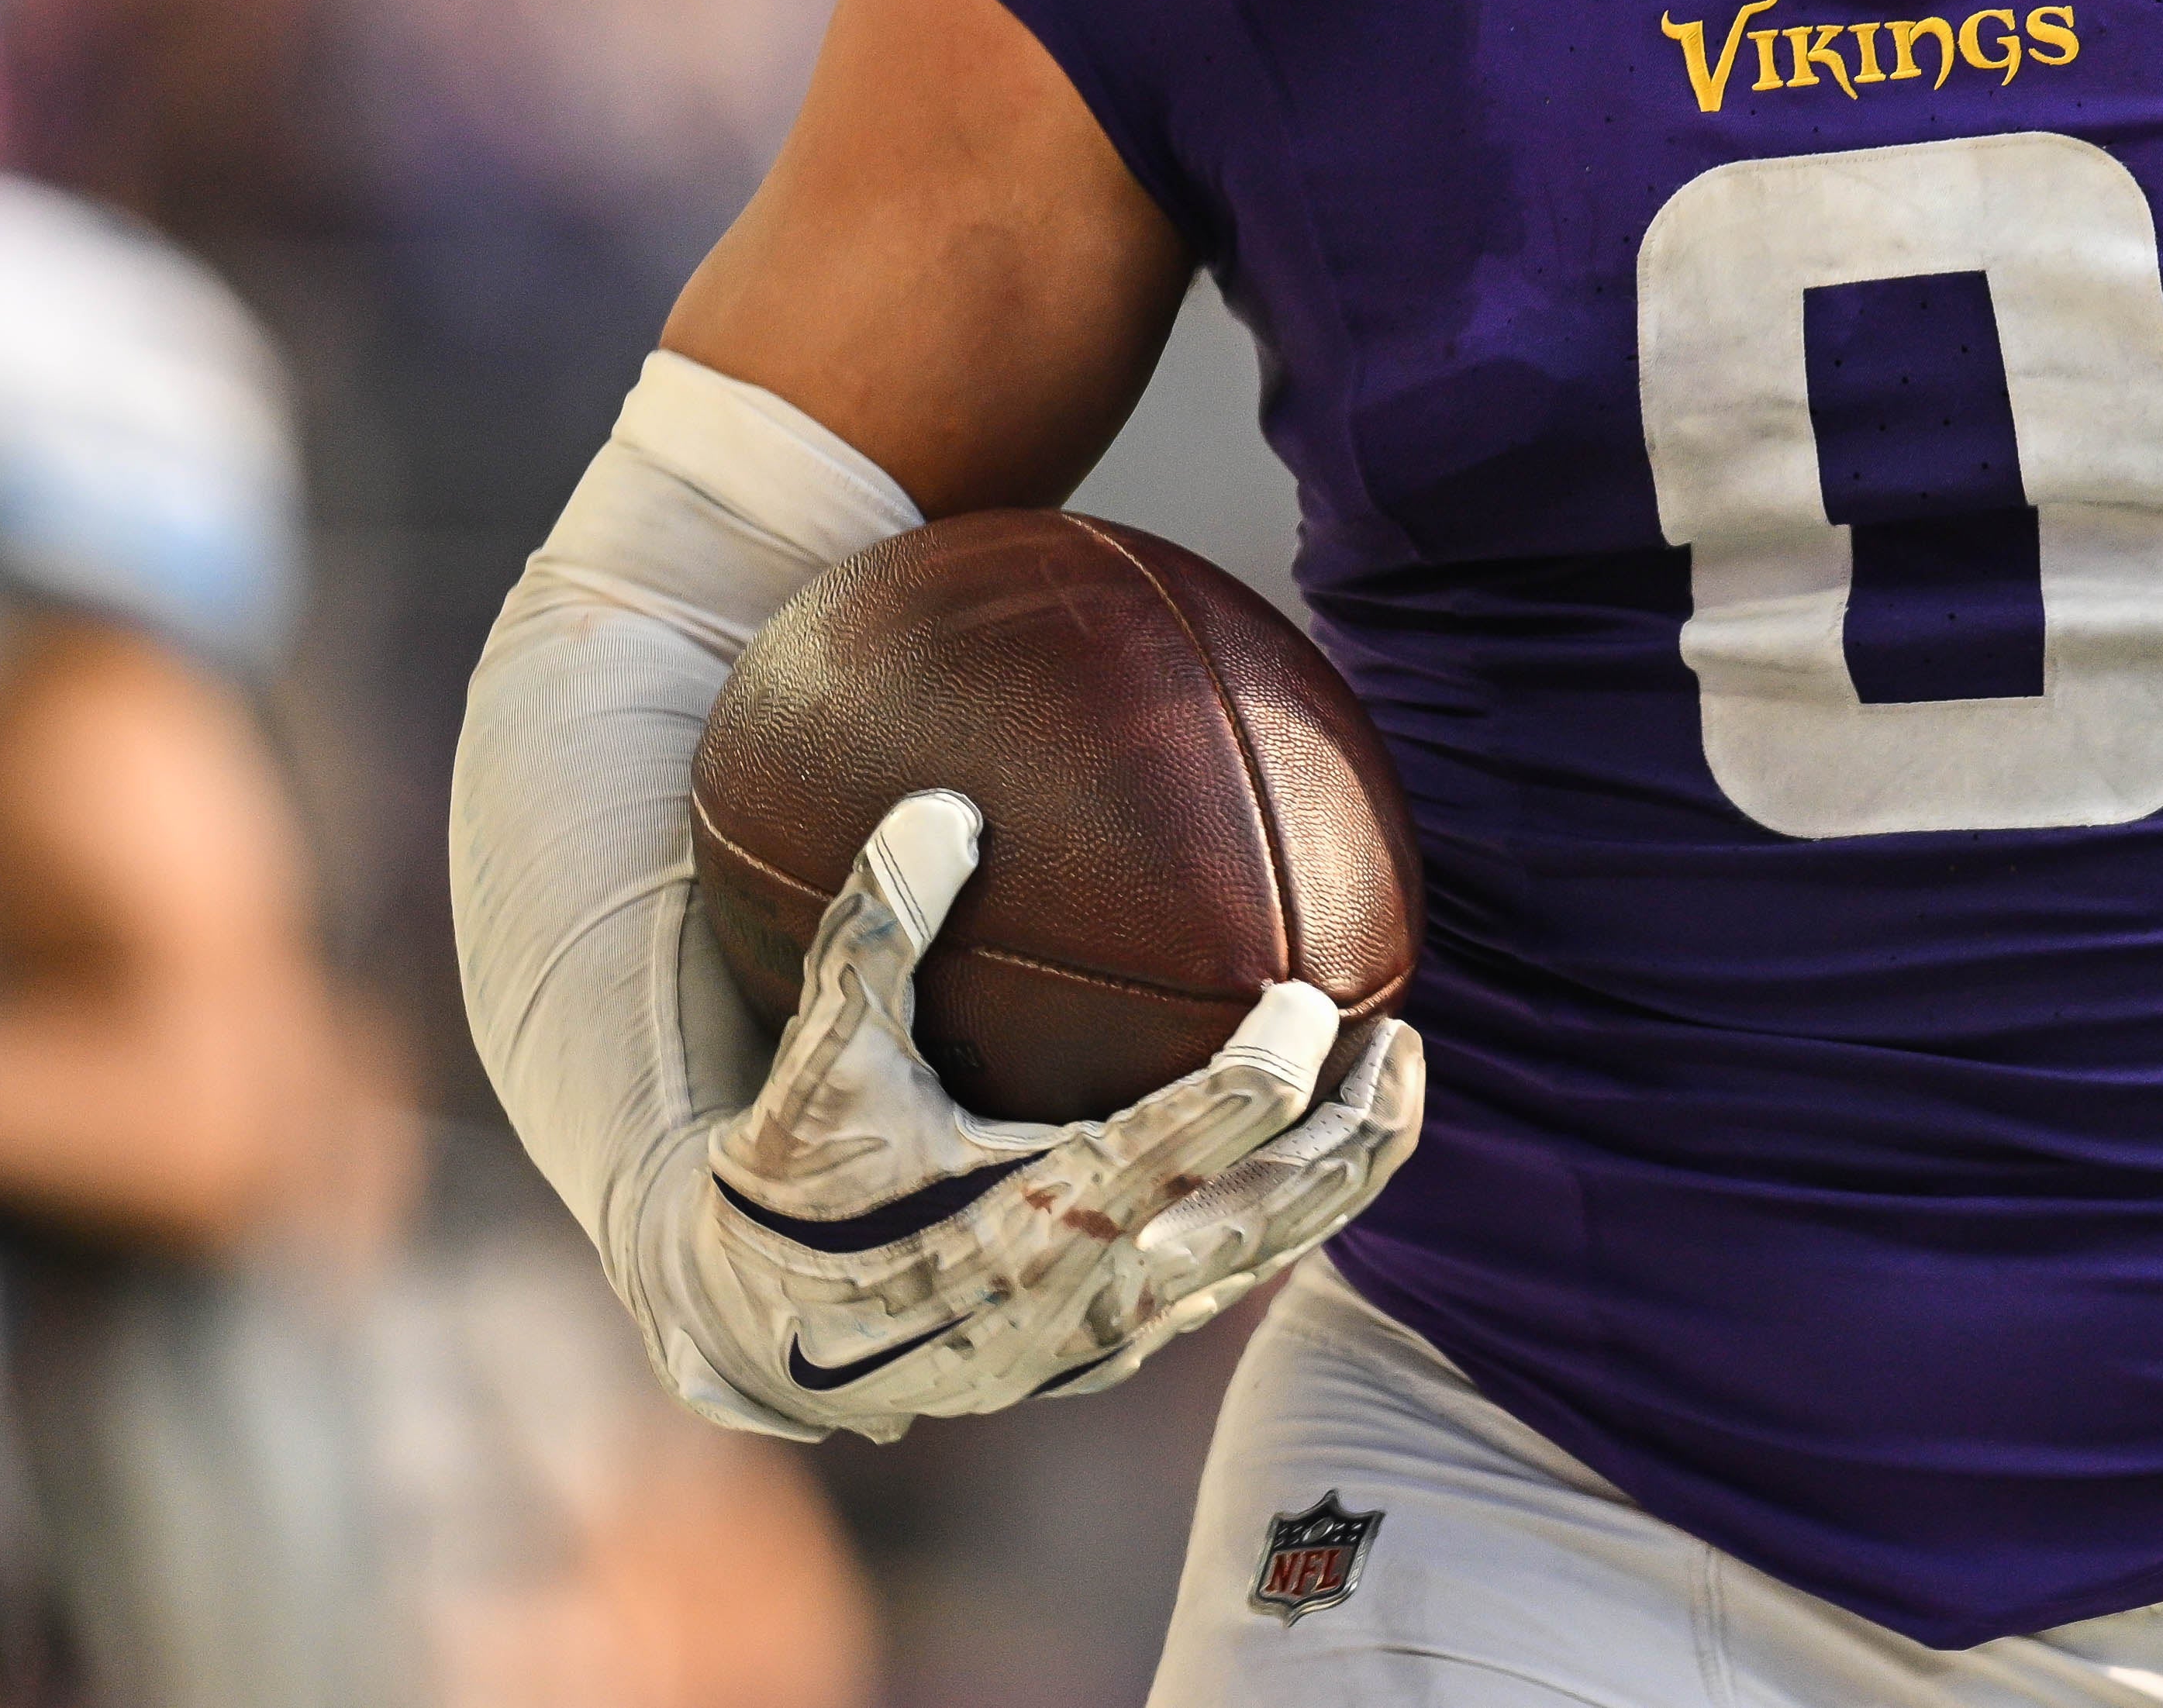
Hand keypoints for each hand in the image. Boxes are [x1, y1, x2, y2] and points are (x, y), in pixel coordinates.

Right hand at [625, 791, 1421, 1438]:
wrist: (757, 1334)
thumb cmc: (793, 1188)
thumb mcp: (822, 1063)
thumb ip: (878, 932)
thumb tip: (945, 804)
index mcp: (1044, 1217)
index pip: (1206, 1129)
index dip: (1277, 1060)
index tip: (1310, 990)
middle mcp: (1099, 1292)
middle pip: (1281, 1207)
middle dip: (1359, 1127)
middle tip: (1405, 1036)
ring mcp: (1113, 1339)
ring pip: (1271, 1254)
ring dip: (1343, 1171)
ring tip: (1393, 1078)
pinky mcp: (1110, 1358)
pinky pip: (1229, 1282)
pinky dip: (1284, 1212)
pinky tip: (1305, 1144)